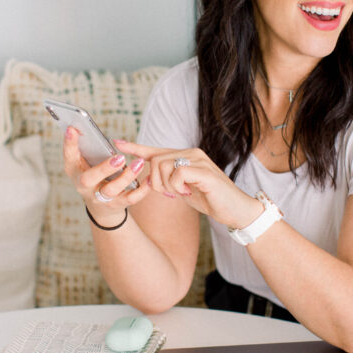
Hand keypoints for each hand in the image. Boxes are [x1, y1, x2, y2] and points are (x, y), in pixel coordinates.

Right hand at [61, 127, 149, 222]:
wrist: (101, 207)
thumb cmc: (93, 176)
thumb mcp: (84, 163)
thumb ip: (83, 147)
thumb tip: (79, 127)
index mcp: (75, 171)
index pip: (69, 156)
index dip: (69, 143)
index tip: (72, 128)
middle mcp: (84, 187)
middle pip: (89, 179)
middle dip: (104, 168)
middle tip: (119, 157)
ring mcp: (100, 198)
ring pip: (112, 190)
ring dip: (127, 176)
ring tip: (139, 163)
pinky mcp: (117, 205)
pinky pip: (130, 199)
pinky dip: (142, 189)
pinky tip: (149, 178)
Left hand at [114, 141, 264, 230]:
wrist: (235, 209)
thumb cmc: (210, 199)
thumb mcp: (183, 190)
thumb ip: (167, 181)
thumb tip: (148, 178)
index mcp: (184, 156)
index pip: (155, 149)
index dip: (135, 147)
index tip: (117, 143)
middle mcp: (190, 153)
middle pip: (155, 160)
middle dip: (155, 181)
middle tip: (170, 194)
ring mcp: (198, 159)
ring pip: (163, 166)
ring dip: (166, 186)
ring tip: (180, 194)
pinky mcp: (203, 170)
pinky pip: (177, 174)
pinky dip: (177, 187)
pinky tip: (187, 193)